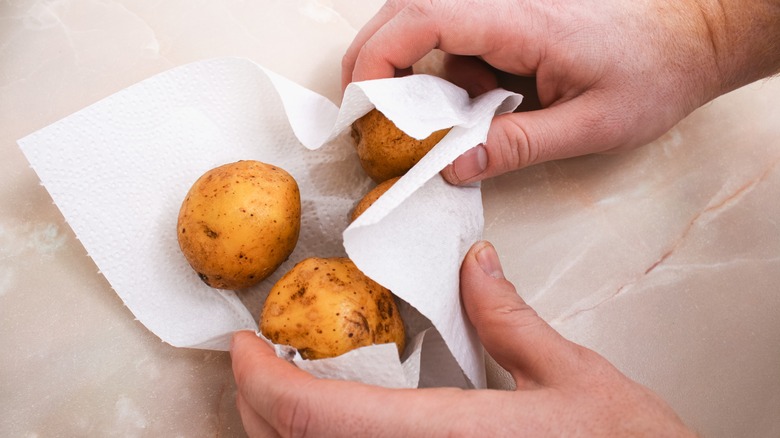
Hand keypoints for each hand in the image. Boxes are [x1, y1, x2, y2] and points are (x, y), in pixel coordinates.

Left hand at [230, 241, 695, 436]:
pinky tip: (341, 422)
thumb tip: (477, 267)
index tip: (241, 346)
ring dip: (282, 431)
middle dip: (258, 405)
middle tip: (260, 361)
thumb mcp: (574, 380)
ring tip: (287, 388)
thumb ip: (511, 320)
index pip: (317, 415)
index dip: (261, 380)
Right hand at [341, 0, 779, 184]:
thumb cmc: (654, 71)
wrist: (694, 35)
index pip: (424, 19)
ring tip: (431, 124)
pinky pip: (457, 42)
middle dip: (373, 62)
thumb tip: (451, 168)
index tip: (359, 102)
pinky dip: (447, 78)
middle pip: (408, 11)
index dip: (378, 57)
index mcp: (520, 20)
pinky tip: (476, 108)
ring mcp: (504, 9)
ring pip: (426, 26)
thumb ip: (516, 146)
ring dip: (413, 74)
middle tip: (363, 114)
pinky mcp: (509, 21)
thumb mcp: (589, 126)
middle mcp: (503, 4)